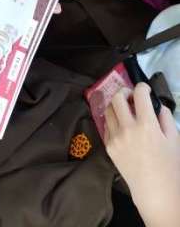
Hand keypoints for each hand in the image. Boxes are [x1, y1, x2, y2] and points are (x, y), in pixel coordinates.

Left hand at [105, 84, 179, 224]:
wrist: (154, 191)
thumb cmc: (169, 166)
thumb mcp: (174, 139)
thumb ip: (165, 117)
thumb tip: (156, 105)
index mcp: (146, 125)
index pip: (139, 94)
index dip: (142, 87)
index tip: (145, 89)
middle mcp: (127, 128)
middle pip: (117, 97)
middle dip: (124, 91)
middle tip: (131, 96)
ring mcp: (115, 137)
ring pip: (108, 110)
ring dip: (116, 105)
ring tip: (125, 108)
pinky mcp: (109, 146)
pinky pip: (106, 126)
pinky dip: (113, 120)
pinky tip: (121, 124)